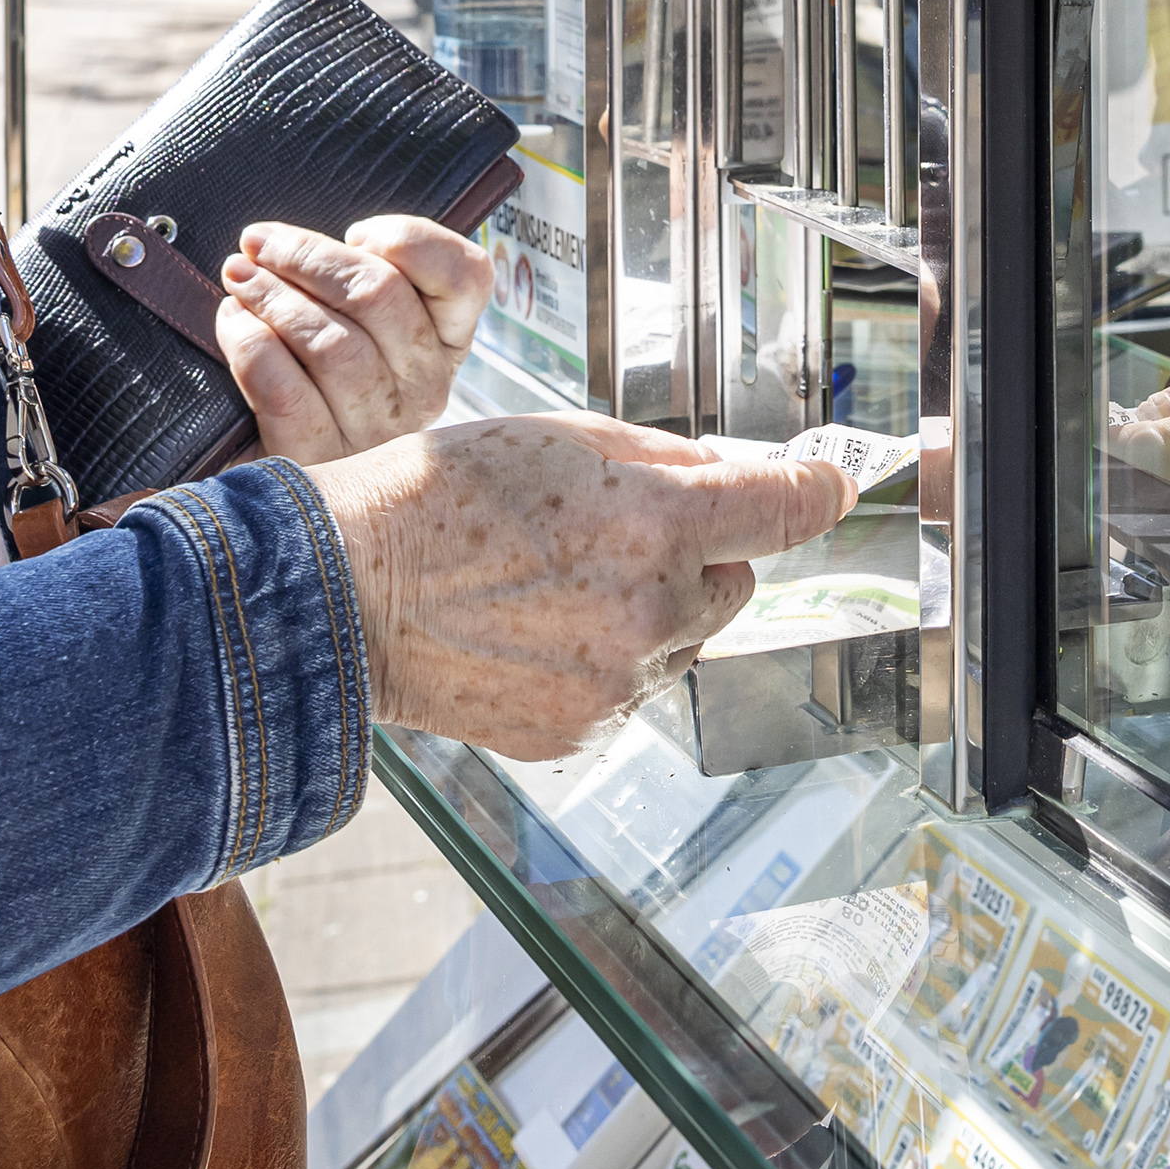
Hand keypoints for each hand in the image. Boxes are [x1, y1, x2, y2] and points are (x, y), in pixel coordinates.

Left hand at [211, 214, 490, 459]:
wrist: (285, 494)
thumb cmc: (318, 381)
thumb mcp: (361, 328)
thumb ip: (356, 285)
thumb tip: (292, 241)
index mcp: (448, 342)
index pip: (466, 276)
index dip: (408, 239)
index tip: (356, 232)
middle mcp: (426, 388)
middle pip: (380, 296)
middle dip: (309, 256)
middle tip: (258, 243)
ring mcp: (378, 432)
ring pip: (332, 343)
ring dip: (273, 298)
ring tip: (239, 280)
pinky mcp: (322, 461)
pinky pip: (286, 391)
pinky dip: (252, 346)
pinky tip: (233, 323)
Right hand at [307, 415, 857, 759]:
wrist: (341, 595)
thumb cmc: (436, 498)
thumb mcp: (561, 437)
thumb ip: (662, 458)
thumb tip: (729, 474)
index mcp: (655, 524)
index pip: (783, 509)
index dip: (815, 489)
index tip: (828, 483)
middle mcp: (650, 612)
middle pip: (735, 581)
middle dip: (699, 553)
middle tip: (617, 528)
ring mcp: (616, 684)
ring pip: (681, 640)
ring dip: (650, 611)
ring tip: (554, 583)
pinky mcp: (580, 732)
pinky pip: (626, 688)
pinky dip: (601, 660)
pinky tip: (532, 630)